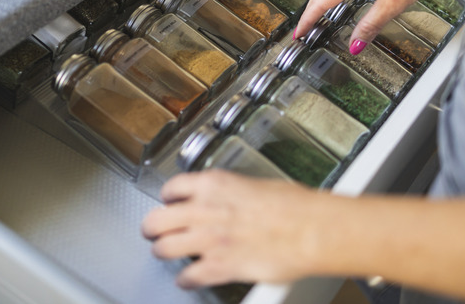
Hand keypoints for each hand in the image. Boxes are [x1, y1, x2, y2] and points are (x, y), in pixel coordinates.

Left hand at [141, 170, 323, 287]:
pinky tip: (188, 279)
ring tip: (166, 253)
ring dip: (164, 251)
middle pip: (157, 220)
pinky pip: (187, 276)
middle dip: (152, 227)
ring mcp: (208, 241)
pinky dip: (185, 280)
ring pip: (164, 248)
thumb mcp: (258, 185)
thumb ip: (235, 192)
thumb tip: (234, 198)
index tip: (169, 202)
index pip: (173, 187)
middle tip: (154, 230)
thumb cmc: (296, 206)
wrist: (311, 230)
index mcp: (215, 185)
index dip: (167, 198)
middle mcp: (205, 210)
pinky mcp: (218, 267)